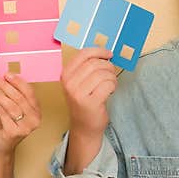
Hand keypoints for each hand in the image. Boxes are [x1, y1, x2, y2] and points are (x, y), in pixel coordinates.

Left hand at [0, 73, 40, 155]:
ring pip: (11, 105)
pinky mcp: (14, 133)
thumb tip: (6, 78)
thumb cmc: (8, 126)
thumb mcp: (13, 110)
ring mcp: (26, 128)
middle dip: (6, 86)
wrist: (2, 147)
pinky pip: (3, 114)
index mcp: (37, 112)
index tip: (7, 75)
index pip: (29, 93)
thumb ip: (14, 96)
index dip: (18, 82)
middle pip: (19, 98)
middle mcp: (34, 120)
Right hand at [60, 47, 117, 173]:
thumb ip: (88, 67)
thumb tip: (105, 52)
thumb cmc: (85, 101)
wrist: (84, 126)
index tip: (109, 54)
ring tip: (110, 84)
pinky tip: (110, 91)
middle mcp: (69, 83)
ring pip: (104, 73)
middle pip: (95, 63)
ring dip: (112, 77)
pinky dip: (113, 86)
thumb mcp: (80, 82)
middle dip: (108, 66)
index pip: (83, 54)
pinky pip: (108, 84)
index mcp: (65, 74)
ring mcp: (78, 94)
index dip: (99, 51)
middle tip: (111, 74)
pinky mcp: (90, 103)